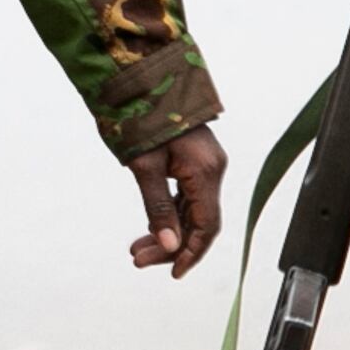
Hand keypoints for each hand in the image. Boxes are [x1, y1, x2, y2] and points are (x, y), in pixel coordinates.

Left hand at [125, 126, 227, 276]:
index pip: (206, 226)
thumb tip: (169, 245)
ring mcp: (205, 163)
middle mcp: (212, 168)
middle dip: (171, 245)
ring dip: (168, 231)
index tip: (173, 271)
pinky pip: (187, 196)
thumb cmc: (142, 116)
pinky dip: (170, 213)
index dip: (191, 252)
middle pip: (199, 221)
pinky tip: (151, 226)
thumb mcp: (145, 167)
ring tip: (138, 248)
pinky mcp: (194, 160)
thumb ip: (159, 208)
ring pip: (192, 210)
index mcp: (205, 171)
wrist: (141, 78)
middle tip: (138, 259)